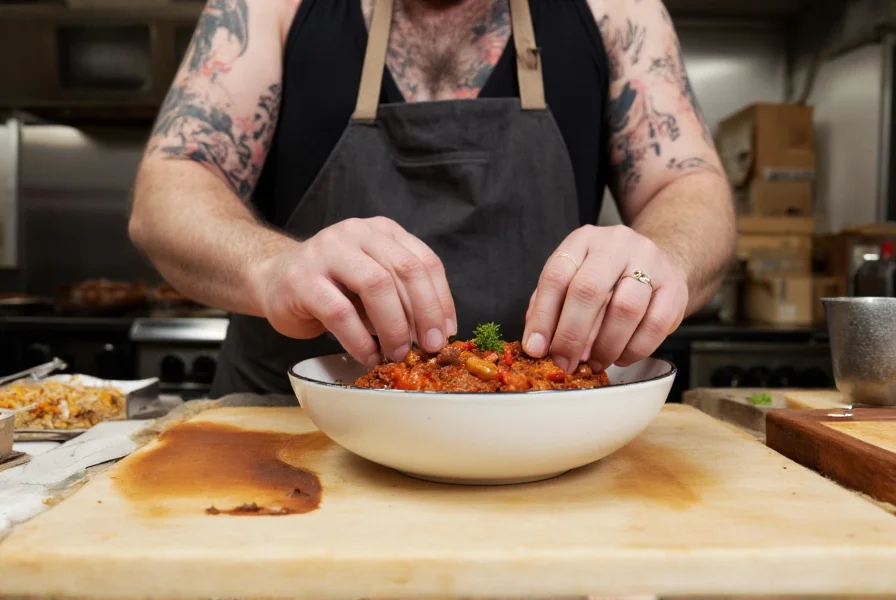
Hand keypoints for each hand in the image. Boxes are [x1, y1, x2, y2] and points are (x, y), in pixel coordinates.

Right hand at [251, 217, 456, 366]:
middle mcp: (355, 233)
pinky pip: (341, 313)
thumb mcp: (372, 280)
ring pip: (376, 286)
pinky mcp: (302, 280)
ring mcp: (326, 252)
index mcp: (381, 231)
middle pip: (404, 270)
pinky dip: (360, 340)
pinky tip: (368, 355)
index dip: (441, 298)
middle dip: (424, 313)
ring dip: (394, 327)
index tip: (446, 330)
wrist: (273, 279)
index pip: (423, 261)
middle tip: (428, 346)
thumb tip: (434, 331)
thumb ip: (401, 295)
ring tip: (396, 353)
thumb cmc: (331, 286)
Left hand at [522, 225, 687, 371]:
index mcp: (582, 240)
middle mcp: (616, 244)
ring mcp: (650, 262)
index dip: (543, 316)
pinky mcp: (675, 286)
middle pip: (589, 290)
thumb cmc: (606, 278)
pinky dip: (634, 349)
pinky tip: (621, 356)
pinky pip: (655, 325)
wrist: (657, 262)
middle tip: (564, 363)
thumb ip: (550, 308)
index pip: (556, 275)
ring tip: (594, 362)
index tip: (536, 349)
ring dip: (605, 346)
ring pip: (625, 309)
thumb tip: (537, 345)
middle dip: (572, 335)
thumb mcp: (572, 280)